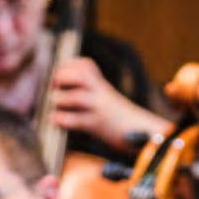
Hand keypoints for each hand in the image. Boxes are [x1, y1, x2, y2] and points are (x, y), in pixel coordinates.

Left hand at [49, 57, 167, 149]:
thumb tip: (57, 90)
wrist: (143, 134)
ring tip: (55, 107)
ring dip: (59, 100)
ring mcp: (100, 108)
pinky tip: (55, 120)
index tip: (60, 76)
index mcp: (102, 84)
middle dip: (61, 78)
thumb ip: (88, 91)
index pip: (84, 64)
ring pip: (76, 97)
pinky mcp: (98, 125)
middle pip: (79, 75)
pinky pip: (77, 121)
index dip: (67, 67)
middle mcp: (102, 92)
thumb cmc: (118, 118)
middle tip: (56, 88)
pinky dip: (62, 119)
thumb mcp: (105, 98)